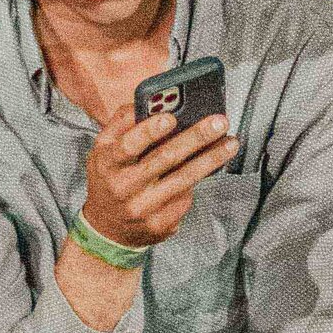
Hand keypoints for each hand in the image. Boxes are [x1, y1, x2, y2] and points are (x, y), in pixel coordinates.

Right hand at [79, 96, 234, 251]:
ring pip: (183, 179)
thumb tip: (153, 104)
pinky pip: (185, 198)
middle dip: (195, 138)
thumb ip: (123, 122)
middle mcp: (123, 187)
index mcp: (107, 162)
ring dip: (211, 159)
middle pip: (164, 159)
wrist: (107, 228)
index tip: (171, 117)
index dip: (150, 131)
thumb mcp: (103, 148)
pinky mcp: (159, 225)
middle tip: (218, 123)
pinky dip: (199, 180)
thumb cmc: (110, 178)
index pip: (128, 145)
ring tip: (230, 143)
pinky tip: (211, 167)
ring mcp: (141, 208)